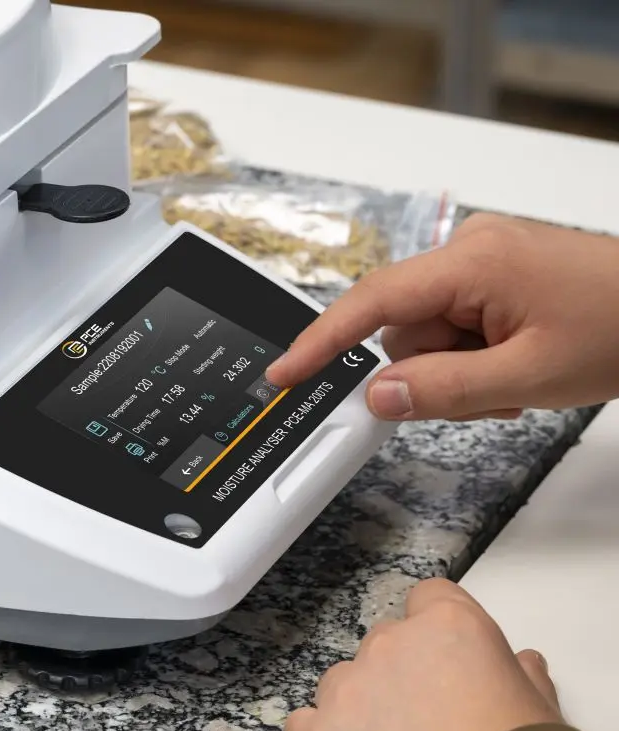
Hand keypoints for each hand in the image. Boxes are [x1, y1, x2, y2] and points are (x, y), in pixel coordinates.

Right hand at [267, 214, 618, 420]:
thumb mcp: (530, 376)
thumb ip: (446, 389)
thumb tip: (378, 395)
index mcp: (471, 263)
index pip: (373, 302)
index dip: (322, 340)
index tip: (286, 372)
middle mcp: (468, 250)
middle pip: (404, 329)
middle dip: (434, 372)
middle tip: (491, 395)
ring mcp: (482, 261)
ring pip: (429, 334)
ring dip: (459, 370)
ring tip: (513, 382)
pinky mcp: (492, 275)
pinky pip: (455, 325)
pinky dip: (472, 356)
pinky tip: (513, 364)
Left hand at [285, 579, 562, 730]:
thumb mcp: (541, 714)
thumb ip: (521, 676)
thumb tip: (522, 663)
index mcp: (448, 627)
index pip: (429, 598)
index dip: (438, 629)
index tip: (446, 658)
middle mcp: (391, 645)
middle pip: (385, 643)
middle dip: (401, 673)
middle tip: (427, 720)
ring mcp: (348, 689)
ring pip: (343, 682)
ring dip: (361, 706)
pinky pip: (305, 724)